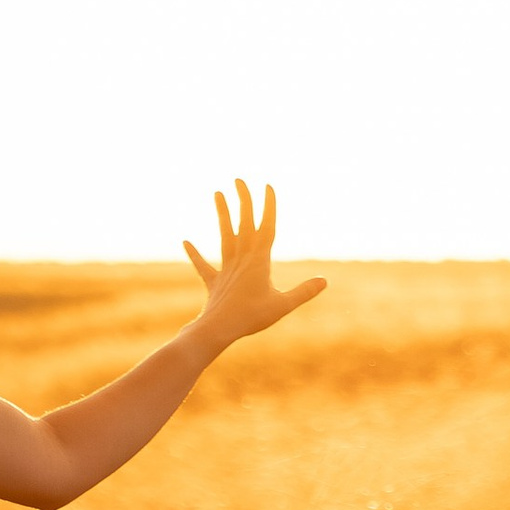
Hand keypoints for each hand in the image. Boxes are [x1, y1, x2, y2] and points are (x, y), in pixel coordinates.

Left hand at [182, 180, 327, 351]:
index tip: (268, 186)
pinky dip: (194, 254)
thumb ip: (303, 292)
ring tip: (217, 194)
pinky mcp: (214, 282)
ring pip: (224, 236)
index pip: (267, 227)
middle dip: (243, 201)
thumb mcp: (283, 305)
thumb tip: (324, 281)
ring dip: (222, 215)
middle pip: (243, 224)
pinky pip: (203, 265)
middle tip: (239, 180)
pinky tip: (185, 241)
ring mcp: (226, 269)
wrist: (218, 329)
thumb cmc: (251, 318)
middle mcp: (241, 259)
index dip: (268, 207)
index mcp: (259, 261)